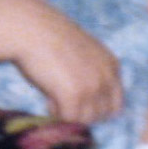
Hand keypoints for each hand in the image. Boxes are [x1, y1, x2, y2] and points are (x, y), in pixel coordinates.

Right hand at [15, 5, 122, 123]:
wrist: (31, 28)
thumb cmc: (51, 38)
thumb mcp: (84, 53)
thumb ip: (93, 73)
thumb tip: (88, 102)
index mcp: (112, 66)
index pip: (115, 105)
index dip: (95, 108)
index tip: (77, 102)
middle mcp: (107, 78)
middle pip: (101, 115)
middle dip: (82, 113)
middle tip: (63, 99)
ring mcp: (92, 87)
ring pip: (85, 120)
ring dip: (68, 113)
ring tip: (53, 96)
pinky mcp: (74, 95)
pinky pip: (68, 119)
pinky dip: (56, 112)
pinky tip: (47, 97)